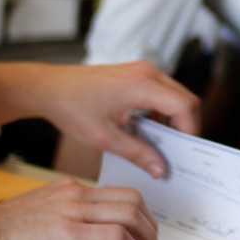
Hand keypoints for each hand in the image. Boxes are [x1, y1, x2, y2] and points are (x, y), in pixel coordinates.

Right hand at [0, 177, 159, 239]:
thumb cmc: (2, 235)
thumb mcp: (42, 214)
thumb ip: (68, 218)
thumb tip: (92, 238)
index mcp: (68, 189)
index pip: (117, 193)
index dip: (139, 212)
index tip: (143, 229)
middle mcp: (74, 194)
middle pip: (132, 199)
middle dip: (150, 224)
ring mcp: (73, 211)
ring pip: (129, 214)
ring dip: (146, 237)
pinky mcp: (69, 232)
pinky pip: (115, 235)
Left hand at [34, 60, 199, 177]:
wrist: (49, 88)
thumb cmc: (71, 107)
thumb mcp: (105, 138)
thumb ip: (138, 153)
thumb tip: (161, 169)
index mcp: (142, 85)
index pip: (185, 106)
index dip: (190, 131)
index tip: (184, 154)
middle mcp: (147, 72)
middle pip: (186, 99)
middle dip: (186, 127)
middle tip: (177, 153)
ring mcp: (143, 70)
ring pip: (176, 96)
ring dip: (174, 119)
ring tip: (163, 144)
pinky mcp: (137, 73)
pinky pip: (163, 92)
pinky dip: (163, 111)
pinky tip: (149, 130)